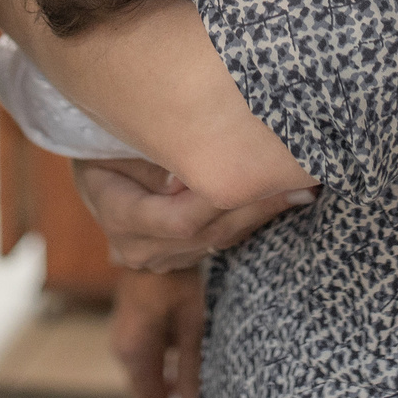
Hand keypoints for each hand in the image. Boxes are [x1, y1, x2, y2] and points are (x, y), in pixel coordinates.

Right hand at [71, 155, 312, 272]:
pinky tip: (283, 197)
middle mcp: (138, 249)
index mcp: (119, 216)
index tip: (260, 173)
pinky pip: (222, 240)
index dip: (220, 200)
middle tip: (300, 179)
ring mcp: (160, 259)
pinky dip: (252, 218)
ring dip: (262, 213)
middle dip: (255, 205)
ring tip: (303, 185)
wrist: (95, 168)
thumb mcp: (115, 138)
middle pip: (207, 233)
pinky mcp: (181, 256)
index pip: (178, 218)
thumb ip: (150, 159)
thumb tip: (183, 182)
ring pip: (220, 240)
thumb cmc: (105, 139)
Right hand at [111, 266, 207, 397]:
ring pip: (143, 383)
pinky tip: (180, 380)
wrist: (151, 238)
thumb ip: (192, 368)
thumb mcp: (192, 323)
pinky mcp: (127, 331)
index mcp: (136, 353)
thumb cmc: (175, 278)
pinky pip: (142, 366)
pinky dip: (160, 379)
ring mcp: (122, 340)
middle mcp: (123, 350)